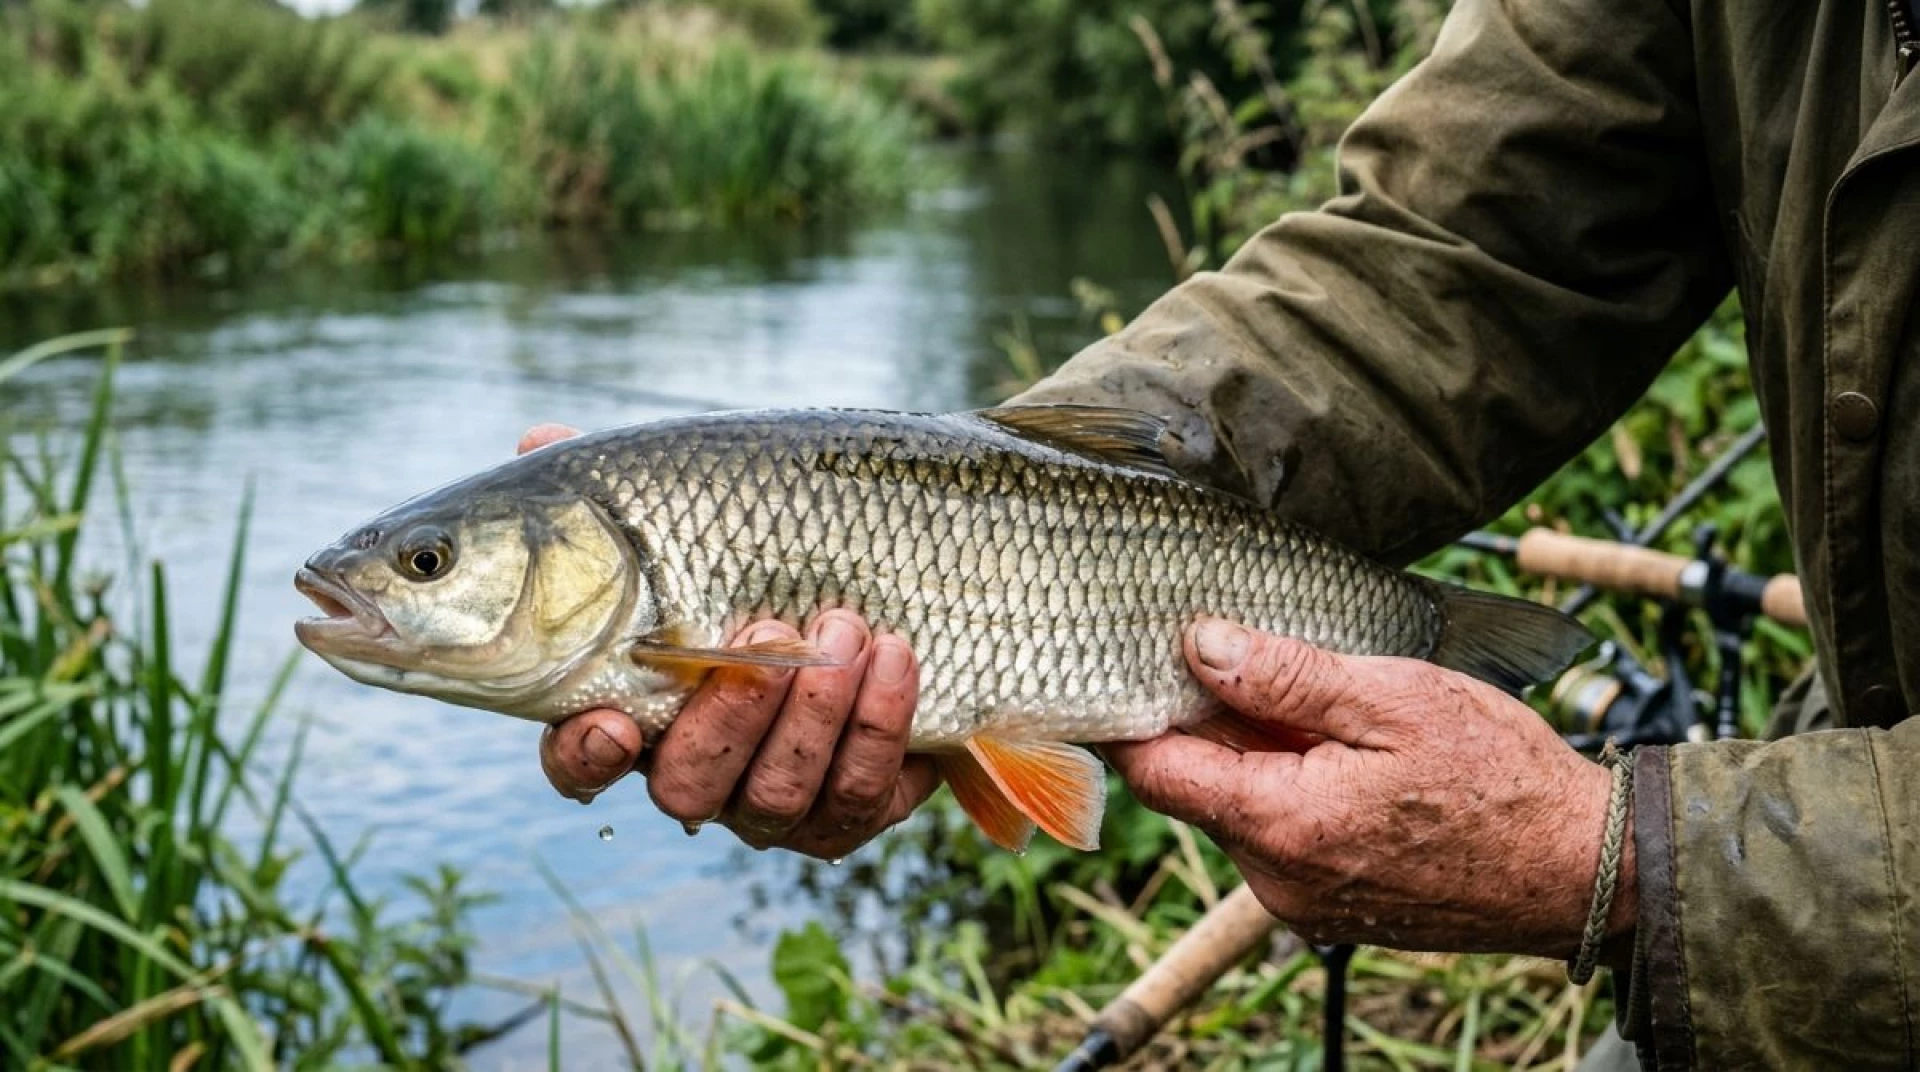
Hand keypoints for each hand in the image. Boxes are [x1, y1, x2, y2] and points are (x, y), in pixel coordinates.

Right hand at [520, 424, 940, 859]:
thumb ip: (615, 493)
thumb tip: (539, 437)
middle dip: (731, 715)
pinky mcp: (851, 809)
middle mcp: (698, 772)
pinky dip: (879, 725)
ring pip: (776, 797)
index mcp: (636, 711)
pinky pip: (859, 797)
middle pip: (689, 787)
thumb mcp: (693, 512)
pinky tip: (894, 655)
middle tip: (767, 632)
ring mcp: (772, 802)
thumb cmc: (764, 556)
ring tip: (844, 628)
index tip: (612, 723)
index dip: (586, 756)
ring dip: (814, 714)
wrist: (889, 583)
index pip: (580, 763)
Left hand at [1107, 619, 1633, 957]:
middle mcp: (1275, 880)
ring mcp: (1301, 899)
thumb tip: (1199, 644)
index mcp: (1279, 826)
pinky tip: (1336, 747)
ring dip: (1255, 751)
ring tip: (1310, 698)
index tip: (1135, 652)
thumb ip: (1286, 677)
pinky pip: (1280, 833)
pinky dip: (1289, 785)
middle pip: (1193, 785)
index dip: (1132, 706)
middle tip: (1234, 650)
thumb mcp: (1391, 698)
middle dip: (1205, 720)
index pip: (1153, 768)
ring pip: (1237, 806)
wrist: (1583, 871)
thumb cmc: (1499, 778)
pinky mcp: (1330, 904)